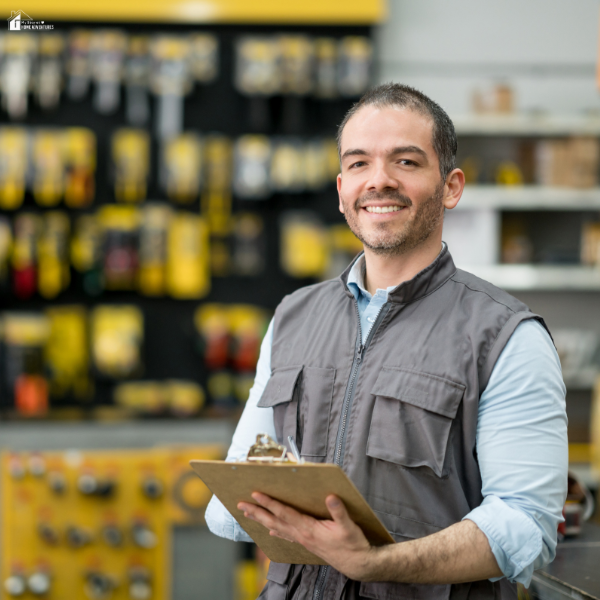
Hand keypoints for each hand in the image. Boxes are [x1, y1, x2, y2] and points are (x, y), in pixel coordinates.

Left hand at [237, 493, 382, 580]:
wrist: (358, 564)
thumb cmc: (353, 545)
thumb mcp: (349, 526)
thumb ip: (339, 511)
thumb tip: (330, 496)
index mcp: (309, 529)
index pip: (284, 513)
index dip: (270, 503)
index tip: (256, 494)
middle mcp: (302, 535)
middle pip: (274, 521)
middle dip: (257, 512)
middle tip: (241, 504)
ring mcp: (303, 540)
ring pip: (277, 529)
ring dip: (261, 520)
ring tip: (248, 514)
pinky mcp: (307, 543)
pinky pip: (286, 536)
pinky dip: (276, 532)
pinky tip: (270, 532)